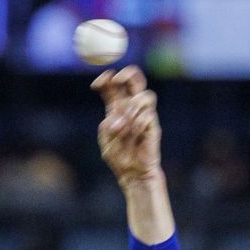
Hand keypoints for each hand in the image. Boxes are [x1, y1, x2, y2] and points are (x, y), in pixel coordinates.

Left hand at [94, 66, 160, 187]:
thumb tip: (118, 118)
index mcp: (117, 109)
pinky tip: (135, 135)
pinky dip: (138, 123)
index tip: (96, 84)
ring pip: (146, 95)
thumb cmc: (118, 158)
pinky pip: (148, 115)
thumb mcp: (105, 141)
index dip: (106, 80)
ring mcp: (144, 116)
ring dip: (133, 105)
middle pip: (135, 81)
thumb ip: (107, 127)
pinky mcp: (153, 126)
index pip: (113, 87)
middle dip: (127, 74)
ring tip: (126, 121)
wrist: (133, 174)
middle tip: (116, 80)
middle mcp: (132, 108)